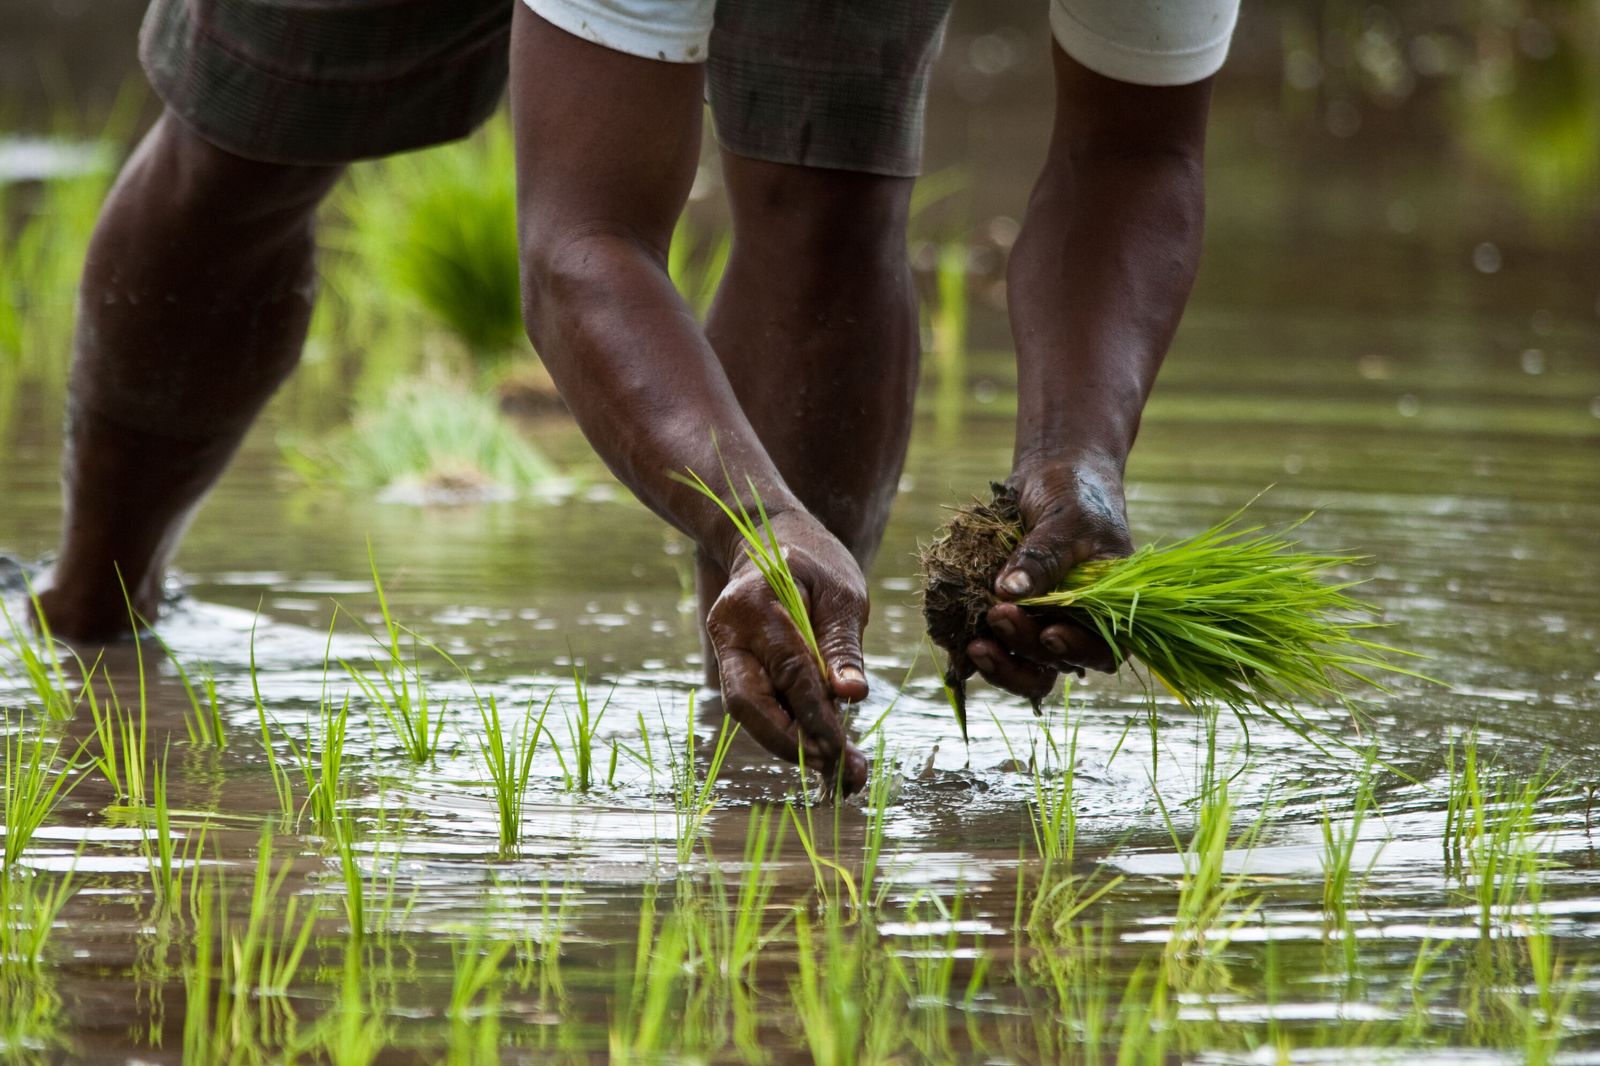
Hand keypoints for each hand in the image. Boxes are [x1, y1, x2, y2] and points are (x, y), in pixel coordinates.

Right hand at [706, 510, 869, 793]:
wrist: (769, 539)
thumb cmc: (815, 563)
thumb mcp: (842, 594)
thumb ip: (843, 646)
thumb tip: (852, 697)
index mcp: (756, 604)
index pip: (789, 671)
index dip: (816, 717)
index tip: (845, 753)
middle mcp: (730, 631)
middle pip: (749, 704)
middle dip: (793, 745)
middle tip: (840, 774)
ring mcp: (725, 649)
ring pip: (749, 711)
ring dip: (792, 745)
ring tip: (840, 771)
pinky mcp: (733, 664)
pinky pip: (757, 704)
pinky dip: (788, 728)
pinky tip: (824, 747)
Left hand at [964, 453, 1132, 702]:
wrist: (1051, 474)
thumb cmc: (1076, 494)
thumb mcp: (1067, 519)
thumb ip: (1042, 557)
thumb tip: (1009, 591)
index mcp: (1108, 607)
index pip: (1102, 649)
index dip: (1077, 651)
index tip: (1050, 634)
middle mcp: (1074, 624)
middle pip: (1054, 660)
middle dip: (1025, 645)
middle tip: (999, 614)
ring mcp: (1039, 623)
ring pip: (1024, 665)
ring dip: (1001, 663)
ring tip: (975, 644)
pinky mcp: (1007, 616)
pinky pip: (993, 645)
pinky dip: (977, 649)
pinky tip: (959, 636)